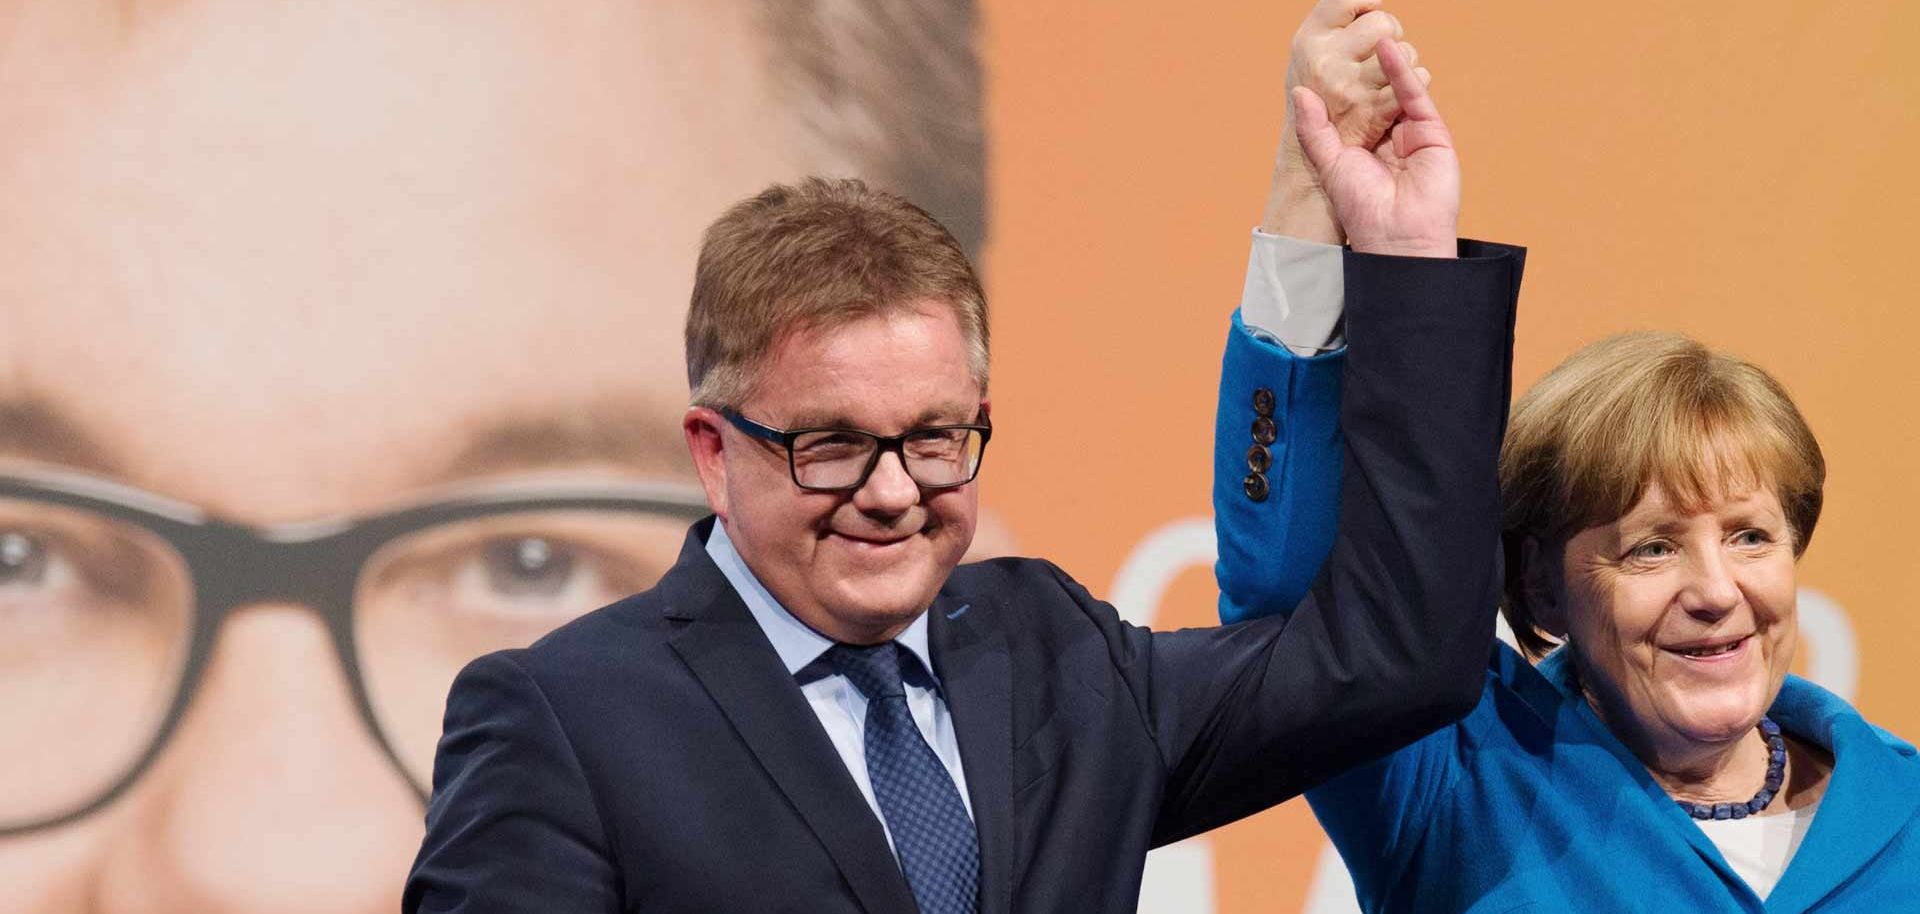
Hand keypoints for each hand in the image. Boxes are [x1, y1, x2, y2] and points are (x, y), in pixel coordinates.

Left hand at [1292, 38, 1457, 257]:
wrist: (1397, 237)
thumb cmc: (1363, 210)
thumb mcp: (1329, 164)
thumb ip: (1315, 129)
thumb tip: (1300, 92)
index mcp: (1365, 146)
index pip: (1356, 106)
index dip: (1346, 83)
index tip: (1330, 54)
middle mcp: (1390, 137)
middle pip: (1379, 94)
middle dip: (1366, 69)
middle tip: (1352, 36)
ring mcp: (1412, 133)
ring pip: (1398, 90)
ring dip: (1383, 64)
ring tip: (1368, 33)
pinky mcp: (1432, 131)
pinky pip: (1415, 95)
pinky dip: (1401, 71)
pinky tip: (1385, 49)